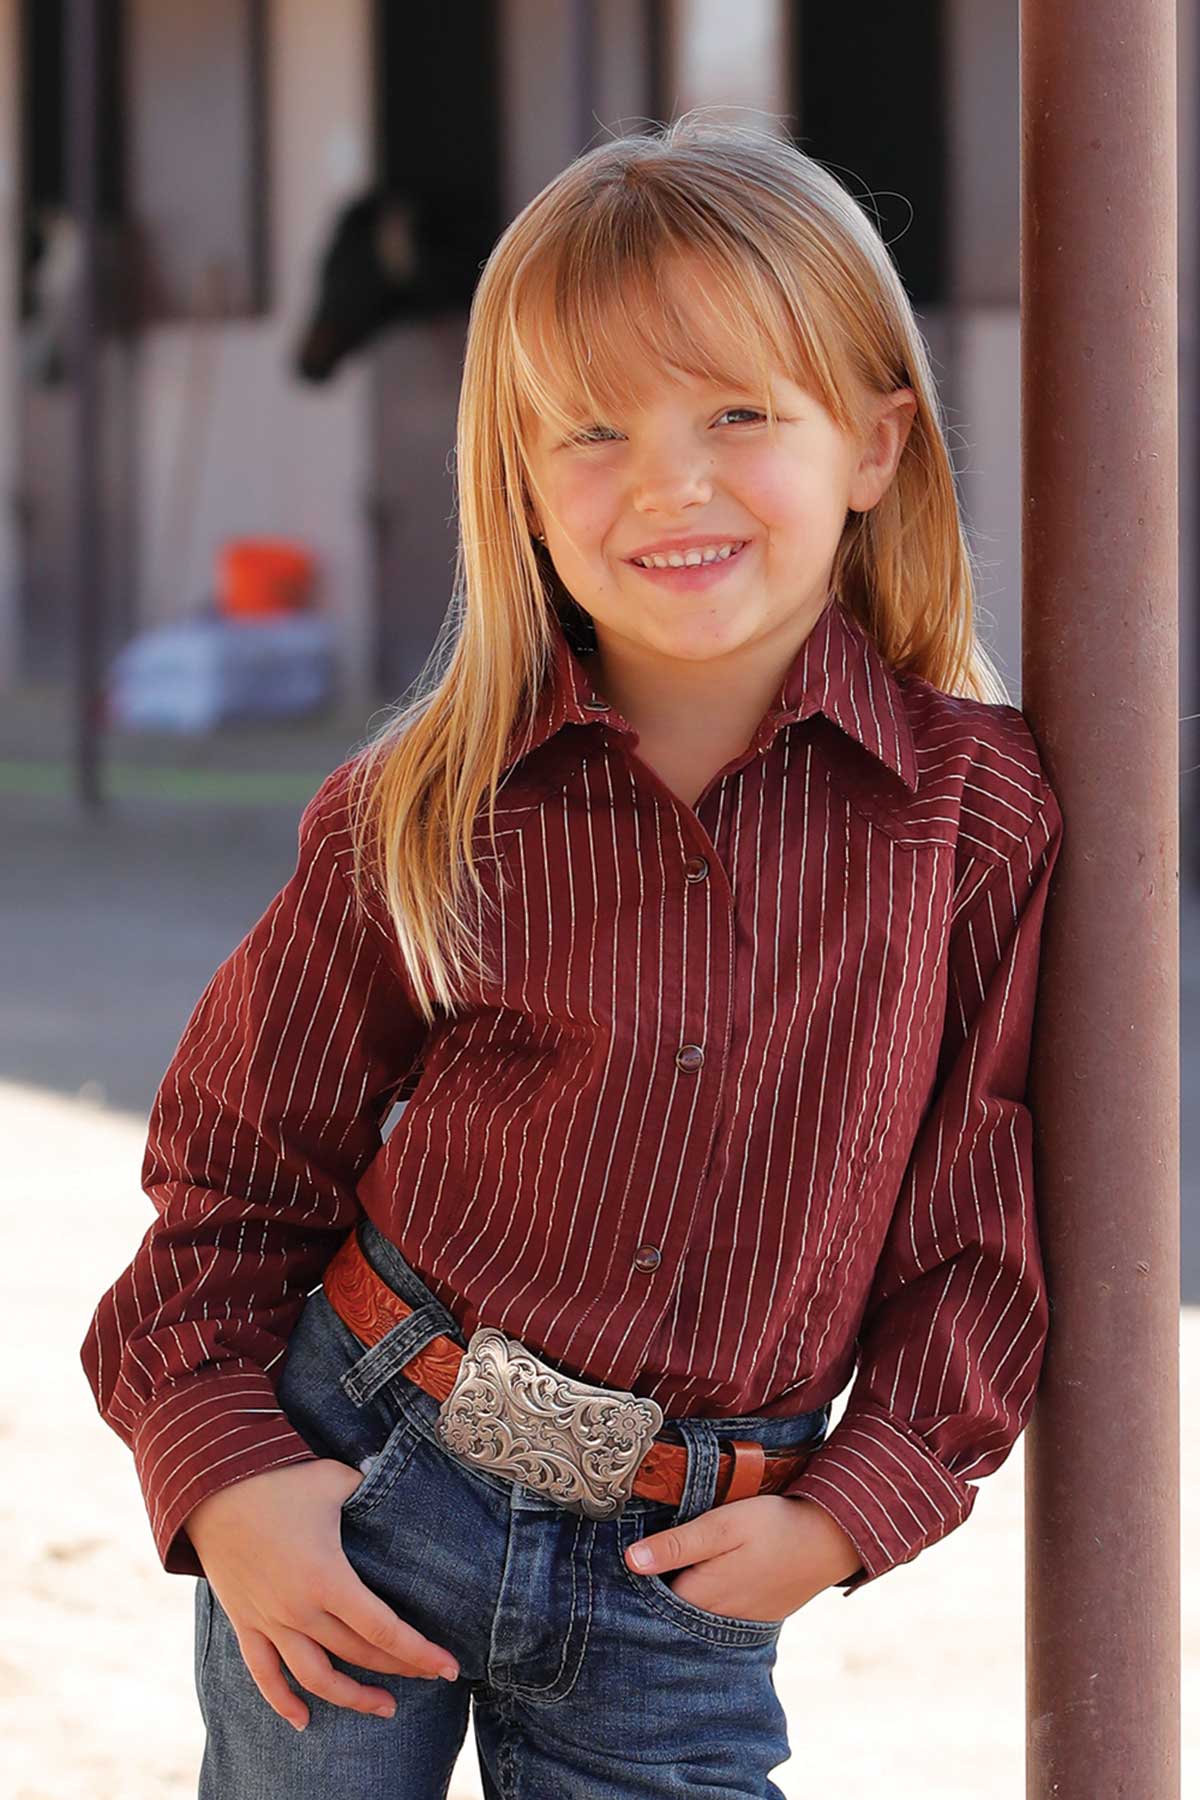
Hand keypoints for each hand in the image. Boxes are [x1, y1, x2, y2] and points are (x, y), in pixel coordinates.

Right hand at [184, 1458, 460, 1731]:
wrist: (212, 1489)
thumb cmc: (278, 1480)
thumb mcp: (334, 1478)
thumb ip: (371, 1484)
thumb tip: (398, 1476)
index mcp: (327, 1578)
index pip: (382, 1629)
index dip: (418, 1651)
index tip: (448, 1666)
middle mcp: (299, 1609)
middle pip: (358, 1654)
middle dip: (400, 1668)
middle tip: (430, 1675)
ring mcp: (269, 1621)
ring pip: (315, 1677)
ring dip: (351, 1697)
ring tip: (383, 1707)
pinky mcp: (245, 1623)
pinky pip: (263, 1675)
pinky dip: (282, 1702)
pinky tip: (304, 1721)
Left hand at [623, 1494, 863, 1620]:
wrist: (832, 1538)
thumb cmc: (775, 1526)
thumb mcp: (722, 1525)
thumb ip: (677, 1545)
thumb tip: (631, 1560)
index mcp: (702, 1599)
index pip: (649, 1602)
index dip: (634, 1582)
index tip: (622, 1560)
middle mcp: (716, 1620)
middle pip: (670, 1612)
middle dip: (654, 1592)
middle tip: (642, 1559)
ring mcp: (738, 1622)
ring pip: (694, 1613)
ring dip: (681, 1595)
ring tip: (669, 1566)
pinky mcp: (755, 1615)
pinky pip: (718, 1614)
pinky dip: (706, 1599)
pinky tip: (705, 1575)